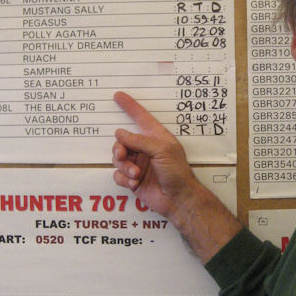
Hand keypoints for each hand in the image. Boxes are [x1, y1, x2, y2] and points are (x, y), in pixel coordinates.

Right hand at [112, 91, 242, 261]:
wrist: (178, 199)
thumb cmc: (176, 172)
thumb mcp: (161, 150)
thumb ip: (139, 140)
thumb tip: (120, 134)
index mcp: (155, 137)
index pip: (140, 117)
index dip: (130, 106)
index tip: (118, 95)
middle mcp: (145, 148)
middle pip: (122, 141)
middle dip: (119, 149)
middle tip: (122, 155)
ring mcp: (138, 164)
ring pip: (117, 158)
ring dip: (124, 166)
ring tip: (136, 174)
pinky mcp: (133, 179)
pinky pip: (118, 174)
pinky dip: (124, 178)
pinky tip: (134, 183)